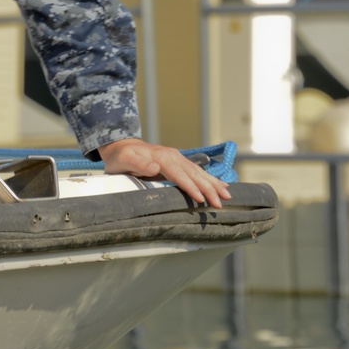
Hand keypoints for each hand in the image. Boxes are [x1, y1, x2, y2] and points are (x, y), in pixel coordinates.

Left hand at [98, 139, 231, 208]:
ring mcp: (178, 158)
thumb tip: (155, 168)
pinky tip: (220, 185)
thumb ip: (139, 164)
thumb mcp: (124, 160)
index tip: (201, 199)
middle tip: (221, 203)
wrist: (121, 145)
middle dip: (209, 189)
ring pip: (199, 172)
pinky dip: (210, 179)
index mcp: (162, 158)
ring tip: (228, 195)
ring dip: (214, 184)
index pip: (179, 175)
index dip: (191, 187)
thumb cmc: (120, 156)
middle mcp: (173, 157)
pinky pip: (197, 171)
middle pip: (194, 174)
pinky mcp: (179, 162)